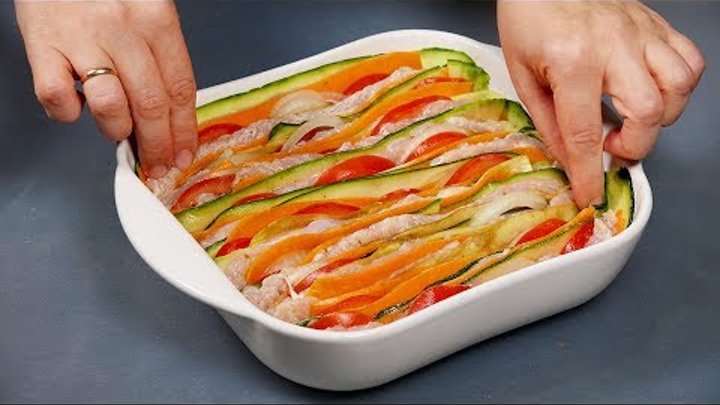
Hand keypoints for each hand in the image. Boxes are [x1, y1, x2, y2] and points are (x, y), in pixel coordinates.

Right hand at [15, 0, 197, 177]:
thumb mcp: (146, 12)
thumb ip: (158, 57)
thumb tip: (167, 116)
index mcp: (157, 19)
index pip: (181, 89)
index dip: (184, 130)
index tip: (185, 154)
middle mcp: (123, 28)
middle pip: (151, 104)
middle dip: (158, 145)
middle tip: (158, 164)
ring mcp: (81, 37)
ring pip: (110, 106)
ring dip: (117, 131)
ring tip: (118, 133)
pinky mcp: (42, 44)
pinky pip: (57, 96)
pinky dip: (67, 113)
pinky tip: (74, 108)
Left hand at [498, 0, 703, 206]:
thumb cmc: (527, 17)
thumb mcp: (522, 74)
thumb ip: (548, 120)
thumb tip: (569, 160)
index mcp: (572, 61)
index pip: (585, 132)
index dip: (589, 172)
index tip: (589, 195)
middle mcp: (614, 46)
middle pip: (648, 113)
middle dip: (634, 146)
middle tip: (611, 149)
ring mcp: (640, 32)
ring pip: (679, 87)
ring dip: (661, 118)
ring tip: (632, 121)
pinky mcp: (655, 25)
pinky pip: (689, 60)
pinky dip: (678, 86)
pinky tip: (652, 93)